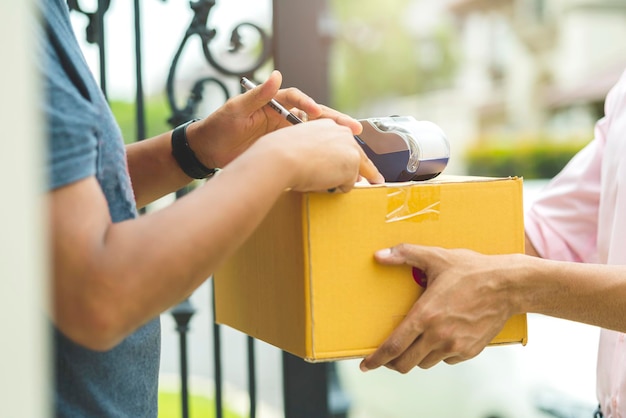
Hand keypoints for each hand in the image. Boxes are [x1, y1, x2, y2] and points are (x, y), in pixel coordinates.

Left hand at [187, 70, 381, 183]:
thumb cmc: (217, 127)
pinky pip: (307, 152)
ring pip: (316, 135)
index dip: (308, 104)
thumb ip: (258, 95)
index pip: (296, 100)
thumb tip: (277, 75)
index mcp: (272, 104)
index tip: (316, 112)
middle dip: (335, 122)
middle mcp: (282, 117)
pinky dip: (323, 155)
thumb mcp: (236, 110)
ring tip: (354, 145)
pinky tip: (337, 162)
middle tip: (354, 129)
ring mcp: (284, 135)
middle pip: (314, 117)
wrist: (206, 152)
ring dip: (335, 139)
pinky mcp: (284, 152)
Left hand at [360, 244, 521, 372]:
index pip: (393, 347)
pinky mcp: (470, 351)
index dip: (376, 359)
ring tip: (415, 342)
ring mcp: (455, 346)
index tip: (365, 365)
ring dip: (416, 356)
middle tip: (387, 356)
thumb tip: (379, 255)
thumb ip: (405, 255)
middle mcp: (438, 336)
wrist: (509, 285)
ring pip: (425, 363)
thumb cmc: (472, 270)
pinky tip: (440, 338)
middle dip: (392, 363)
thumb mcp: (436, 257)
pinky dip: (438, 354)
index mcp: (425, 316)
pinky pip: (446, 360)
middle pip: (406, 363)